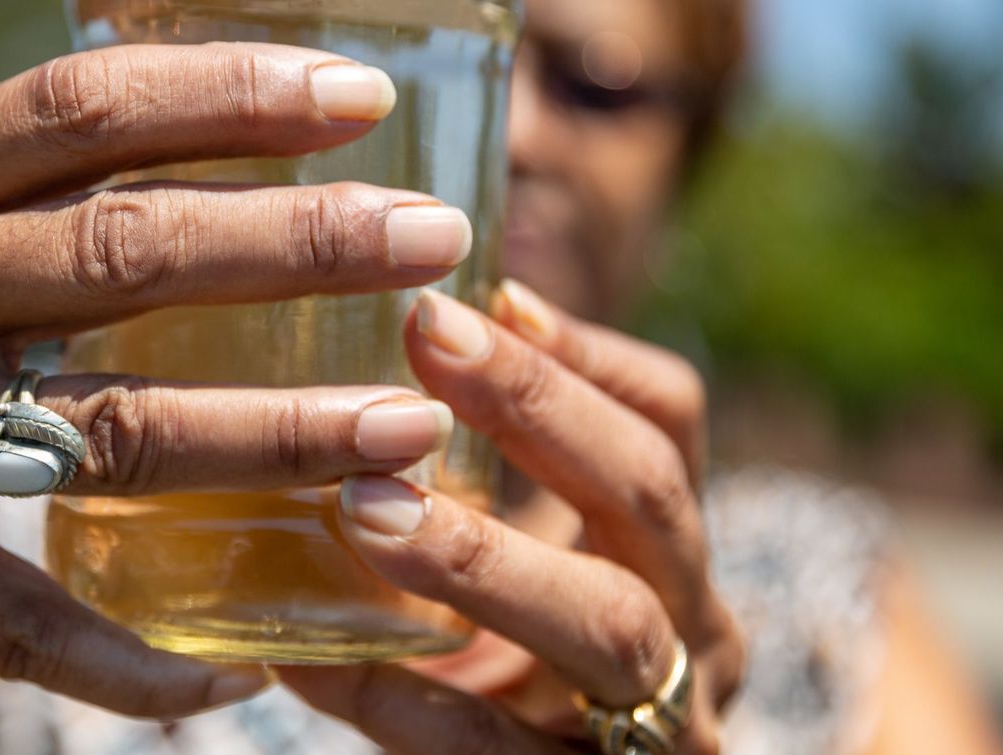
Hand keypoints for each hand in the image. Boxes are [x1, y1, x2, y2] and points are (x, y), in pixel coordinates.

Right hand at [0, 43, 473, 720]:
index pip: (79, 110)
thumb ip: (44, 183)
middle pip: (121, 257)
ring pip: (111, 432)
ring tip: (409, 430)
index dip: (228, 96)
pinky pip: (27, 623)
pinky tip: (242, 669)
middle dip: (298, 245)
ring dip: (277, 434)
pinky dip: (138, 657)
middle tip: (431, 242)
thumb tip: (250, 135)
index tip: (363, 101)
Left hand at [279, 283, 744, 753]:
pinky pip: (490, 747)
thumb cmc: (511, 667)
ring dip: (481, 555)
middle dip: (540, 407)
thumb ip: (472, 480)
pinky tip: (309, 661)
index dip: (583, 351)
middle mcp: (694, 625)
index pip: (669, 421)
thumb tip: (349, 362)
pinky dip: (397, 698)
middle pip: (654, 494)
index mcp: (671, 548)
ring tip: (365, 506)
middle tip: (424, 339)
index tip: (484, 292)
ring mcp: (661, 724)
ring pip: (609, 622)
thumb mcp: (519, 562)